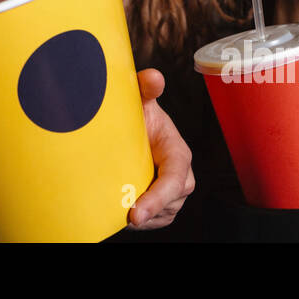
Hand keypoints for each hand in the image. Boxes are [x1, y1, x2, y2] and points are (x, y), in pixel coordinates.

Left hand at [126, 69, 194, 229]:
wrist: (134, 130)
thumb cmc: (138, 115)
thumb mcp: (140, 101)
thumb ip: (145, 88)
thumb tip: (153, 76)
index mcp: (178, 153)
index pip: (175, 179)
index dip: (157, 198)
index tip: (135, 213)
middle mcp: (181, 176)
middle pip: (170, 202)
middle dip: (150, 212)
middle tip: (122, 218)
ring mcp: (173, 194)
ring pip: (162, 215)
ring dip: (143, 218)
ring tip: (117, 212)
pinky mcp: (162, 206)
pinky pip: (155, 221)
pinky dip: (141, 221)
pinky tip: (120, 214)